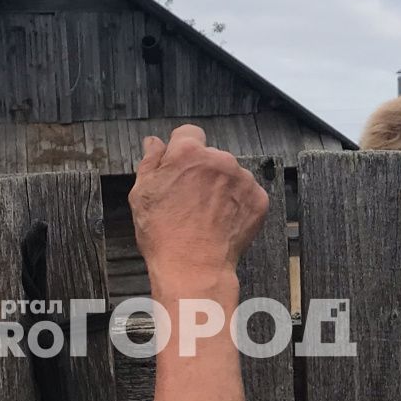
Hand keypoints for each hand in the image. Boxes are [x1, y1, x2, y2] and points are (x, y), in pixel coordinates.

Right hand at [129, 125, 268, 282]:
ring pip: (231, 174)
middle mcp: (220, 160)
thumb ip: (151, 162)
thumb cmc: (164, 234)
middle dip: (202, 171)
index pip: (189, 133)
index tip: (179, 166)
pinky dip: (237, 203)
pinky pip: (247, 193)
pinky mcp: (258, 198)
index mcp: (189, 153)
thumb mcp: (142, 194)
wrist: (194, 267)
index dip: (181, 150)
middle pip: (211, 156)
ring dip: (221, 186)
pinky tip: (221, 220)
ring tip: (205, 214)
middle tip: (189, 198)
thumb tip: (154, 142)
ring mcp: (243, 179)